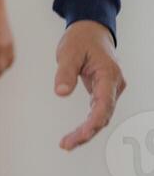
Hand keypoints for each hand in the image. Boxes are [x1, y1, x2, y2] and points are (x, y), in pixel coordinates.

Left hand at [53, 20, 125, 149]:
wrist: (91, 30)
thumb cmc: (80, 39)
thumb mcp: (68, 51)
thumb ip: (65, 72)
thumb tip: (60, 93)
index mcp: (108, 75)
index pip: (104, 104)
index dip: (92, 123)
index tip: (80, 135)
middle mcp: (114, 85)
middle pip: (103, 115)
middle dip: (86, 132)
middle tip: (66, 145)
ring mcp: (111, 89)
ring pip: (101, 116)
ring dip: (86, 131)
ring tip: (67, 144)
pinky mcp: (104, 91)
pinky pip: (98, 111)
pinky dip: (87, 123)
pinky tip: (76, 134)